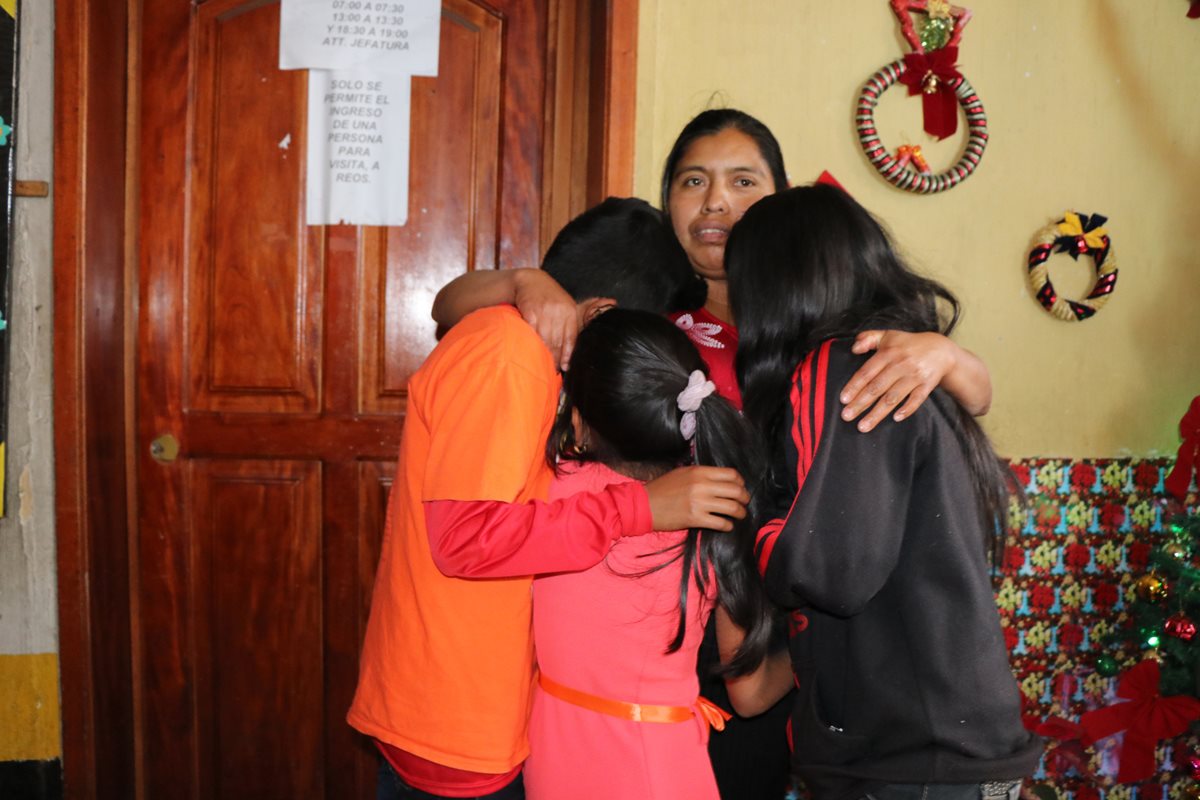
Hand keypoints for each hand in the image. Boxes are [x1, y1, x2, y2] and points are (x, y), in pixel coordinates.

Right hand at [513, 270, 578, 369]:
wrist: (530, 280)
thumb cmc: (549, 297)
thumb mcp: (565, 306)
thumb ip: (570, 324)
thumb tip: (572, 350)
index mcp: (570, 310)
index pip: (571, 337)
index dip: (568, 355)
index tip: (565, 367)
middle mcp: (558, 310)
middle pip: (558, 341)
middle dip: (556, 358)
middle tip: (553, 369)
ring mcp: (543, 311)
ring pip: (545, 339)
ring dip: (544, 354)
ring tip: (543, 364)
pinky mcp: (529, 312)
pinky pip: (532, 333)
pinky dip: (533, 344)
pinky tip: (533, 351)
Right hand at [645, 466, 748, 531]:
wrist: (644, 504)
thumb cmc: (662, 488)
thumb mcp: (683, 473)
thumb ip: (702, 474)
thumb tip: (722, 479)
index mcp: (700, 472)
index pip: (732, 474)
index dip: (741, 482)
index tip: (740, 487)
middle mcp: (702, 486)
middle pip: (736, 491)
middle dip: (745, 498)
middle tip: (744, 503)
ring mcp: (699, 503)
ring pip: (732, 508)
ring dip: (740, 513)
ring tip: (739, 515)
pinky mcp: (695, 519)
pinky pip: (721, 523)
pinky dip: (728, 525)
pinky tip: (726, 525)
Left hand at [840, 330, 956, 431]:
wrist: (940, 350)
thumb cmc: (908, 345)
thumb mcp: (887, 336)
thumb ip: (868, 338)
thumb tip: (854, 348)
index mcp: (888, 353)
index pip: (867, 372)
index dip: (854, 386)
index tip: (843, 399)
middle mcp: (900, 365)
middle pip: (877, 387)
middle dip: (860, 403)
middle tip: (846, 416)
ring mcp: (914, 376)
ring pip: (893, 397)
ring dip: (877, 413)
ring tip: (863, 426)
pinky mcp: (927, 385)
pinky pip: (917, 399)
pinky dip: (907, 409)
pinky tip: (896, 418)